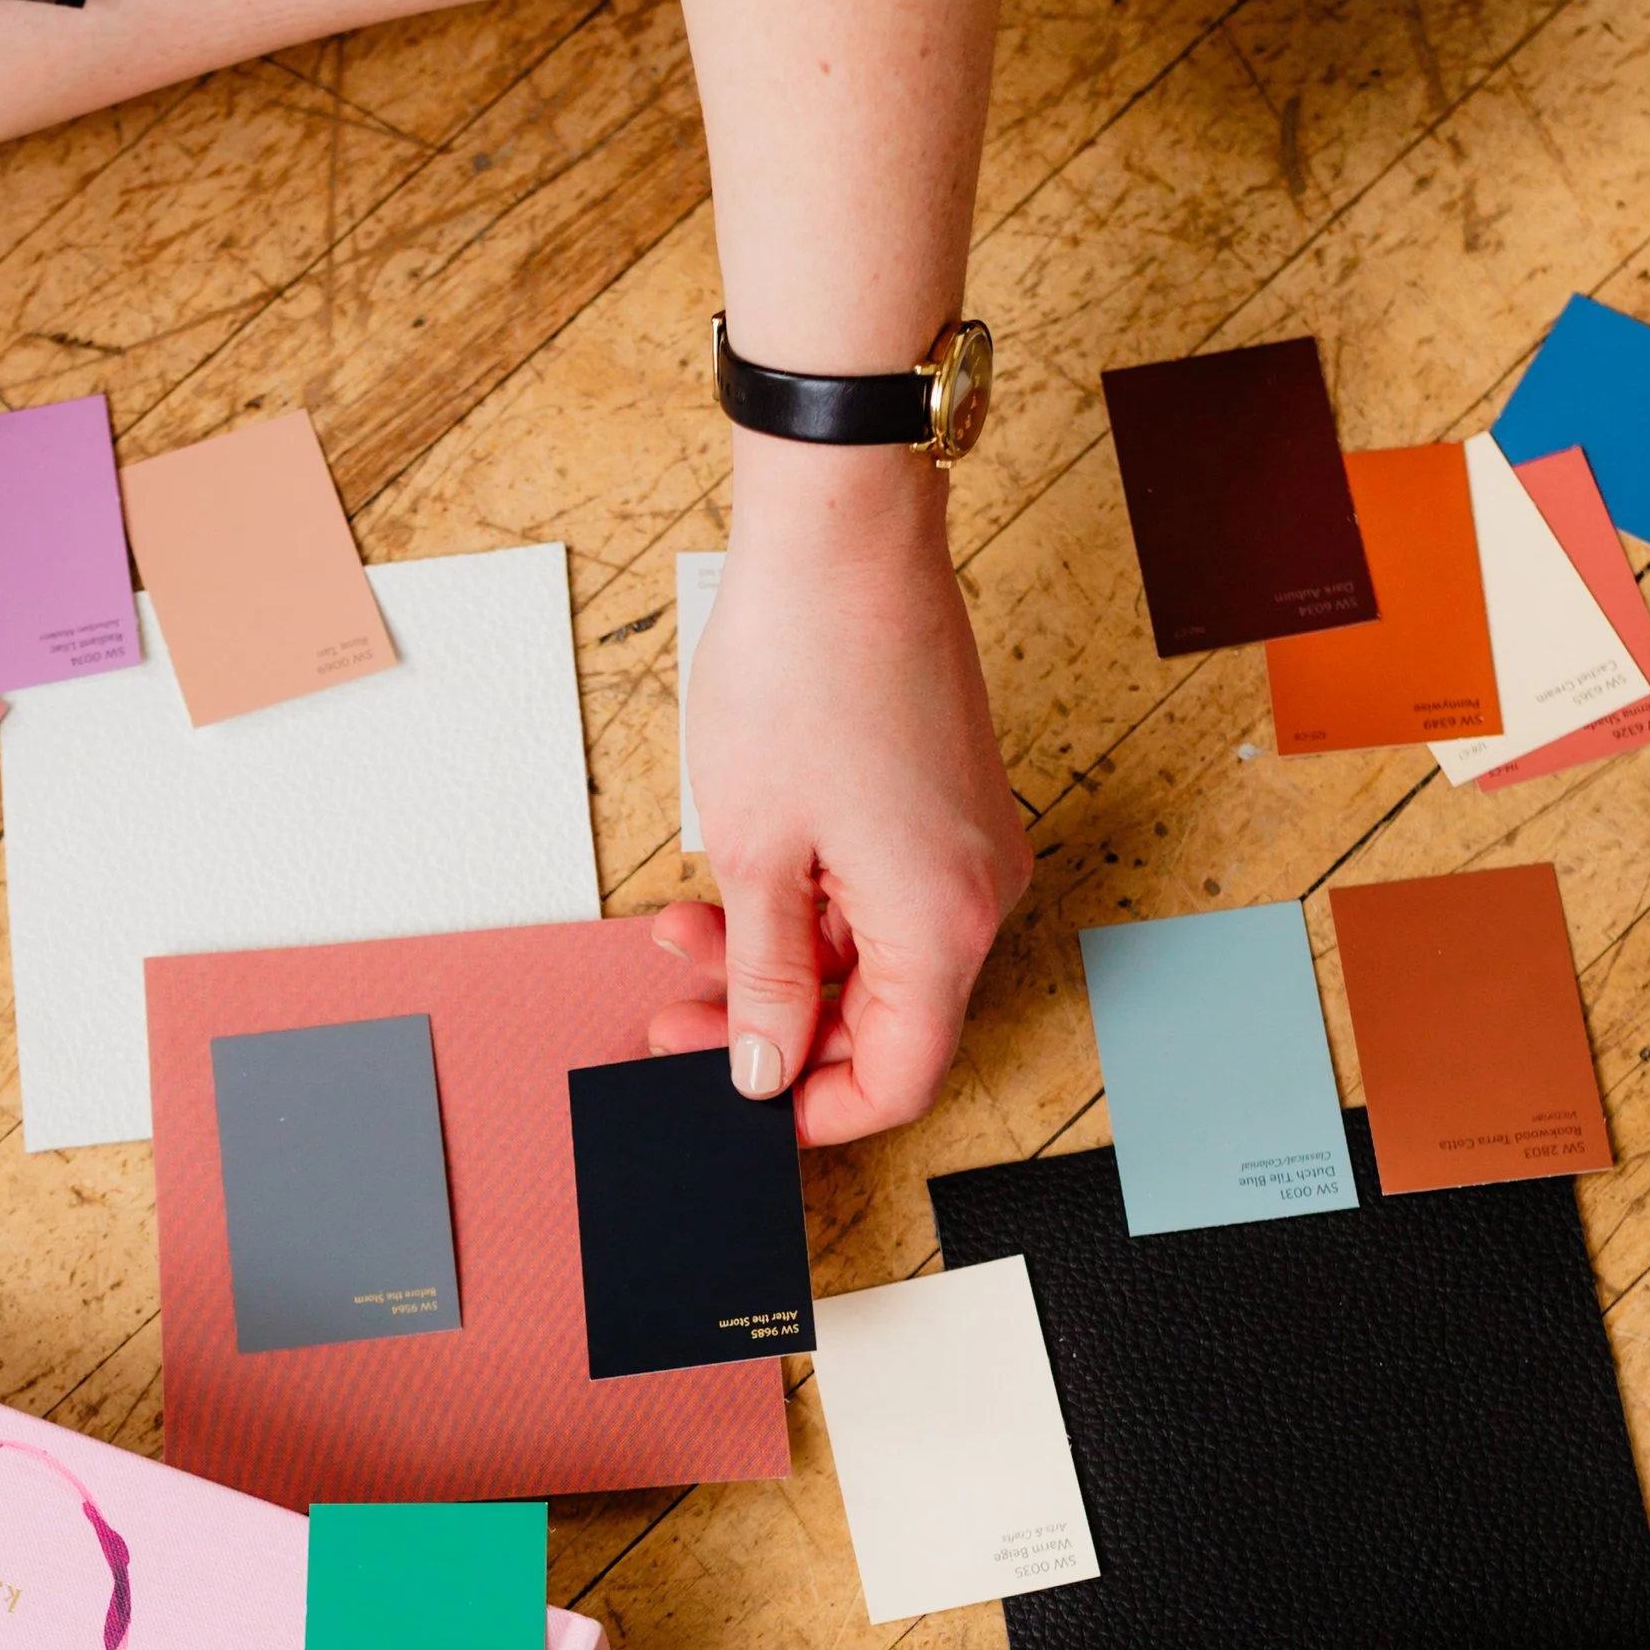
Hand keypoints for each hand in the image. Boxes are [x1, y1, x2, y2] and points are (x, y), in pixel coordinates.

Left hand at [655, 433, 1030, 1141]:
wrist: (843, 538)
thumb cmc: (801, 675)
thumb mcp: (757, 856)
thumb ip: (765, 978)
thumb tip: (766, 1067)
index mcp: (942, 925)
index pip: (899, 1077)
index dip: (816, 1110)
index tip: (739, 1107)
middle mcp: (977, 894)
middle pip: (884, 1017)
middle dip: (773, 1025)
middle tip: (672, 1016)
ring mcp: (968, 844)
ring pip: (874, 951)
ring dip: (776, 956)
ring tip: (678, 930)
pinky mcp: (947, 801)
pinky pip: (883, 892)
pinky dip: (810, 902)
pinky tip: (734, 877)